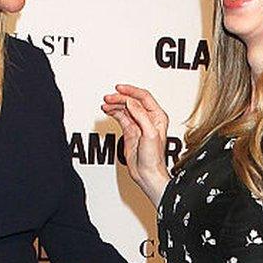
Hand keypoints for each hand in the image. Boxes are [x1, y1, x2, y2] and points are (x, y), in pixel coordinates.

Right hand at [101, 84, 170, 202]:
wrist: (147, 173)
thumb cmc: (154, 158)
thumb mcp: (150, 133)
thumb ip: (140, 116)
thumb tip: (131, 102)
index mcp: (157, 116)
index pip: (143, 97)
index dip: (131, 91)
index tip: (119, 88)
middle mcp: (148, 118)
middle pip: (132, 101)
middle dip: (120, 97)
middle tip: (109, 97)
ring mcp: (138, 124)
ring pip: (125, 108)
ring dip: (115, 104)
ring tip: (106, 103)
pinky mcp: (130, 131)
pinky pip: (121, 116)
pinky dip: (113, 112)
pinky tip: (108, 110)